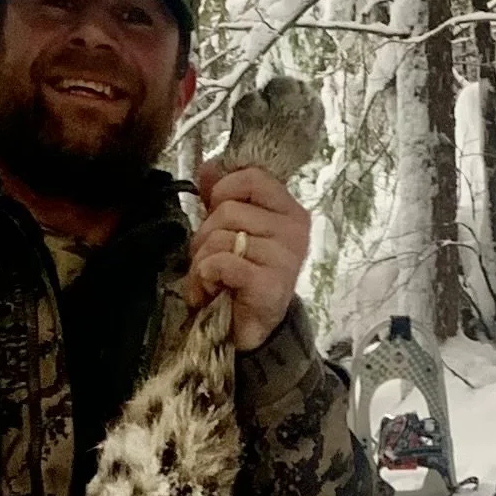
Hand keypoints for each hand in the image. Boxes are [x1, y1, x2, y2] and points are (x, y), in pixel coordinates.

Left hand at [186, 156, 308, 351]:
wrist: (249, 329)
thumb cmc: (240, 277)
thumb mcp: (230, 229)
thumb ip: (222, 196)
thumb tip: (210, 165)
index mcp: (288, 210)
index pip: (252, 177)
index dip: (223, 191)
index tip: (215, 213)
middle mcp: (294, 230)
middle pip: (228, 210)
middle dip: (204, 236)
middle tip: (208, 260)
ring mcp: (285, 258)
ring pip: (221, 237)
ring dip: (201, 262)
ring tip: (210, 280)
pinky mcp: (270, 285)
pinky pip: (222, 263)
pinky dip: (205, 277)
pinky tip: (212, 290)